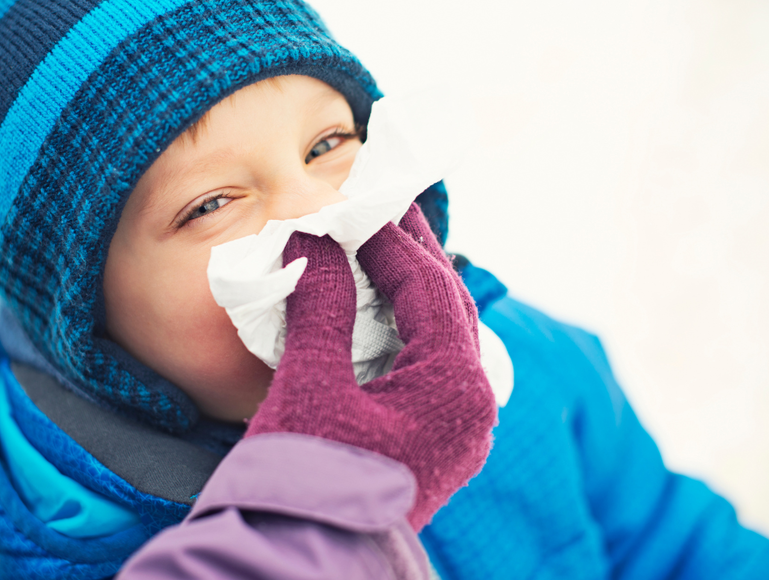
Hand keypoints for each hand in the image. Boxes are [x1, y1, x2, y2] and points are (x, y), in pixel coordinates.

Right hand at [246, 203, 495, 530]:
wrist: (298, 567)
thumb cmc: (303, 482)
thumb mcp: (310, 386)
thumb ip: (321, 307)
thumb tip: (318, 242)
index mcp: (455, 390)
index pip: (429, 290)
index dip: (391, 241)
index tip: (357, 204)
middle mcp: (470, 408)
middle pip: (447, 308)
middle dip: (414, 255)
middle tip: (387, 204)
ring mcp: (454, 430)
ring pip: (442, 337)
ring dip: (412, 289)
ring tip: (385, 244)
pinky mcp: (430, 443)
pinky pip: (428, 366)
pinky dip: (404, 328)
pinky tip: (380, 307)